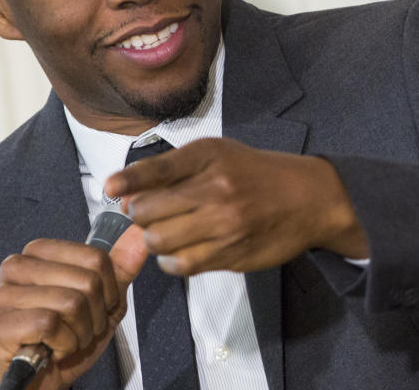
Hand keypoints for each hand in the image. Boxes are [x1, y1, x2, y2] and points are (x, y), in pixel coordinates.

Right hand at [0, 226, 147, 389]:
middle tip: (78, 329)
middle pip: (87, 281)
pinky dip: (63, 345)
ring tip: (65, 339)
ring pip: (70, 303)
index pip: (96, 258)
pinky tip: (51, 350)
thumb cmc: (67, 339)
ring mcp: (3, 294)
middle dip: (95, 316)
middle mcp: (17, 266)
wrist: (42, 383)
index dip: (108, 292)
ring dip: (80, 333)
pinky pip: (50, 325)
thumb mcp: (102, 302)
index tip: (95, 307)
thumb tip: (138, 234)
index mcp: (40, 252)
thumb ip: (120, 267)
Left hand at [104, 138, 368, 275]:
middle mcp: (215, 190)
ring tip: (165, 232)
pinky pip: (182, 264)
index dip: (126, 181)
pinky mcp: (230, 254)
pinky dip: (172, 260)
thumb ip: (173, 171)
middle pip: (148, 212)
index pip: (155, 170)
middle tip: (147, 215)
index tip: (110, 189)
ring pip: (160, 241)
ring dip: (153, 239)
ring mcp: (223, 225)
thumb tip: (126, 195)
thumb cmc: (254, 173)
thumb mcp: (217, 154)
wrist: (308, 198)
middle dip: (139, 215)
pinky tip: (180, 249)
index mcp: (209, 157)